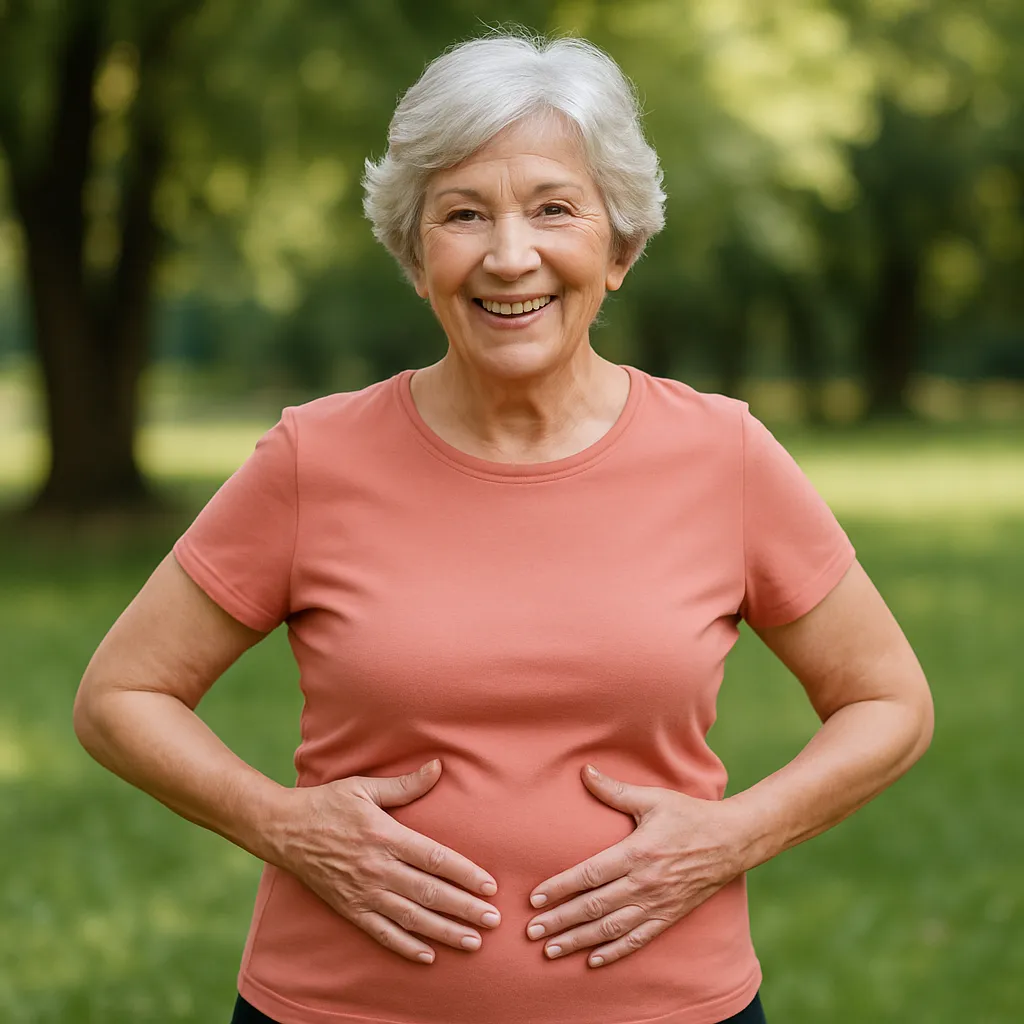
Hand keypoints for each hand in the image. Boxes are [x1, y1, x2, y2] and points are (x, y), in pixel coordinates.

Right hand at [272, 759, 499, 963]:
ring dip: (444, 931)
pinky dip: (405, 946)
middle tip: (493, 919)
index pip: (434, 858)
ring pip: (410, 917)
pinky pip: (381, 933)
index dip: (465, 873)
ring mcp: (362, 892)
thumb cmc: (328, 804)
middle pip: (429, 892)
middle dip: (464, 908)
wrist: (284, 830)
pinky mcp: (349, 909)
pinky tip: (428, 956)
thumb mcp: (365, 786)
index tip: (490, 885)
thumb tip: (439, 766)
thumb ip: (405, 784)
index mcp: (385, 836)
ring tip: (472, 941)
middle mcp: (377, 868)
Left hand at [525, 765, 747, 967]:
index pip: (589, 875)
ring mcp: (657, 904)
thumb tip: (584, 771)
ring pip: (611, 929)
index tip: (535, 898)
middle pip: (594, 907)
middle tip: (531, 932)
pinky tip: (593, 960)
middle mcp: (644, 883)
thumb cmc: (689, 815)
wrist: (732, 841)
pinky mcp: (669, 916)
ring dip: (578, 941)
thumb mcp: (652, 799)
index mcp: (637, 853)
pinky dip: (614, 952)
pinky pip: (638, 939)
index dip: (560, 888)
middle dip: (560, 921)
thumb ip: (615, 790)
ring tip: (551, 950)